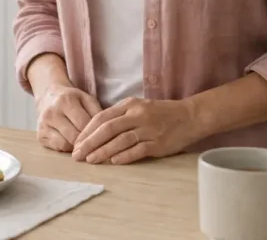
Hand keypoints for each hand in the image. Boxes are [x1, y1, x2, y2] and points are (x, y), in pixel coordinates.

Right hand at [34, 84, 102, 152]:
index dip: (96, 133)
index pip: (85, 124)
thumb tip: (107, 133)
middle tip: (96, 145)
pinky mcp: (39, 135)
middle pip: (75, 136)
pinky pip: (58, 148)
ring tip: (85, 144)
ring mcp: (43, 124)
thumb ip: (98, 113)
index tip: (104, 138)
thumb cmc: (72, 99)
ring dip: (78, 147)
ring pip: (66, 144)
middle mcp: (52, 112)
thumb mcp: (86, 99)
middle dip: (87, 142)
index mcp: (66, 101)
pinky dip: (67, 148)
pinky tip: (73, 144)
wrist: (49, 95)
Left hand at [72, 96, 199, 164]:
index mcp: (130, 104)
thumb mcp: (139, 107)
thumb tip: (96, 131)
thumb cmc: (161, 114)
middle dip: (90, 142)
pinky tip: (113, 161)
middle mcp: (137, 115)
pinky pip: (138, 150)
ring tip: (90, 160)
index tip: (76, 142)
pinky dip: (125, 156)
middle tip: (77, 154)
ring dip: (103, 151)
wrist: (190, 117)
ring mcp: (148, 129)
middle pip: (108, 128)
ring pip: (120, 140)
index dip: (87, 130)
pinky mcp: (158, 143)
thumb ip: (120, 116)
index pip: (102, 117)